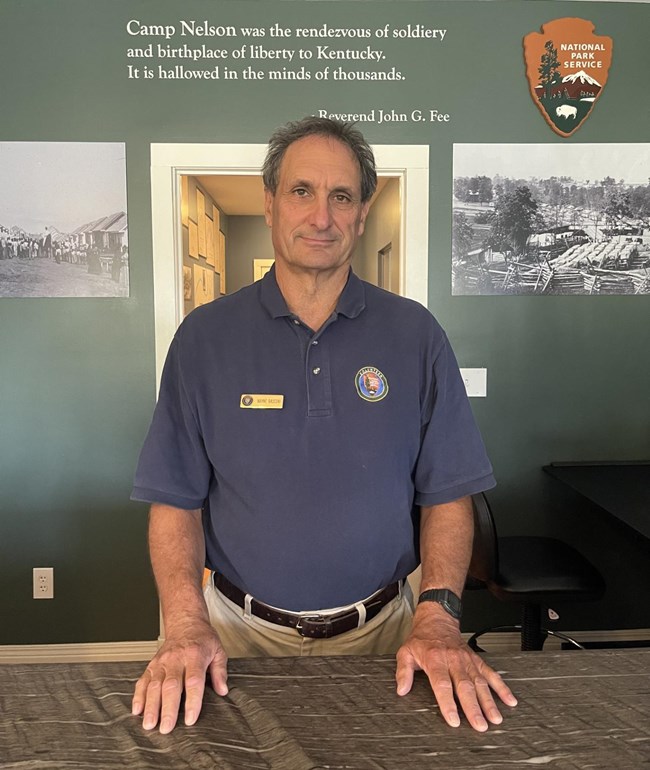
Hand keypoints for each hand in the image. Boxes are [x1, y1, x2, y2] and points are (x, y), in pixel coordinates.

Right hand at [132, 620, 228, 733]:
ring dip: (151, 706)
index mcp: (195, 655)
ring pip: (154, 685)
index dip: (192, 701)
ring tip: (149, 724)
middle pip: (171, 685)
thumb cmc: (202, 638)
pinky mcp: (152, 665)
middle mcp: (176, 658)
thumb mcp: (218, 650)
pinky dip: (138, 696)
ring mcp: (162, 662)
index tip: (190, 718)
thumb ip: (220, 671)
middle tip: (166, 728)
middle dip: (167, 709)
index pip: (193, 680)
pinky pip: (143, 680)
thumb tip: (222, 690)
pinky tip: (137, 710)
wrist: (185, 623)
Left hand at [395, 603, 516, 731]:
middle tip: (480, 726)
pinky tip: (510, 701)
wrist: (437, 620)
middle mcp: (453, 660)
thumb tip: (402, 690)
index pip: (442, 684)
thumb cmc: (422, 639)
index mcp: (435, 659)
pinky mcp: (477, 660)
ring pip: (480, 682)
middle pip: (464, 686)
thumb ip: (403, 672)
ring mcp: (467, 660)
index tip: (454, 720)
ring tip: (495, 719)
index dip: (448, 703)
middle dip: (473, 708)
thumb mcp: (405, 652)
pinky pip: (491, 673)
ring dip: (489, 701)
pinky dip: (502, 687)